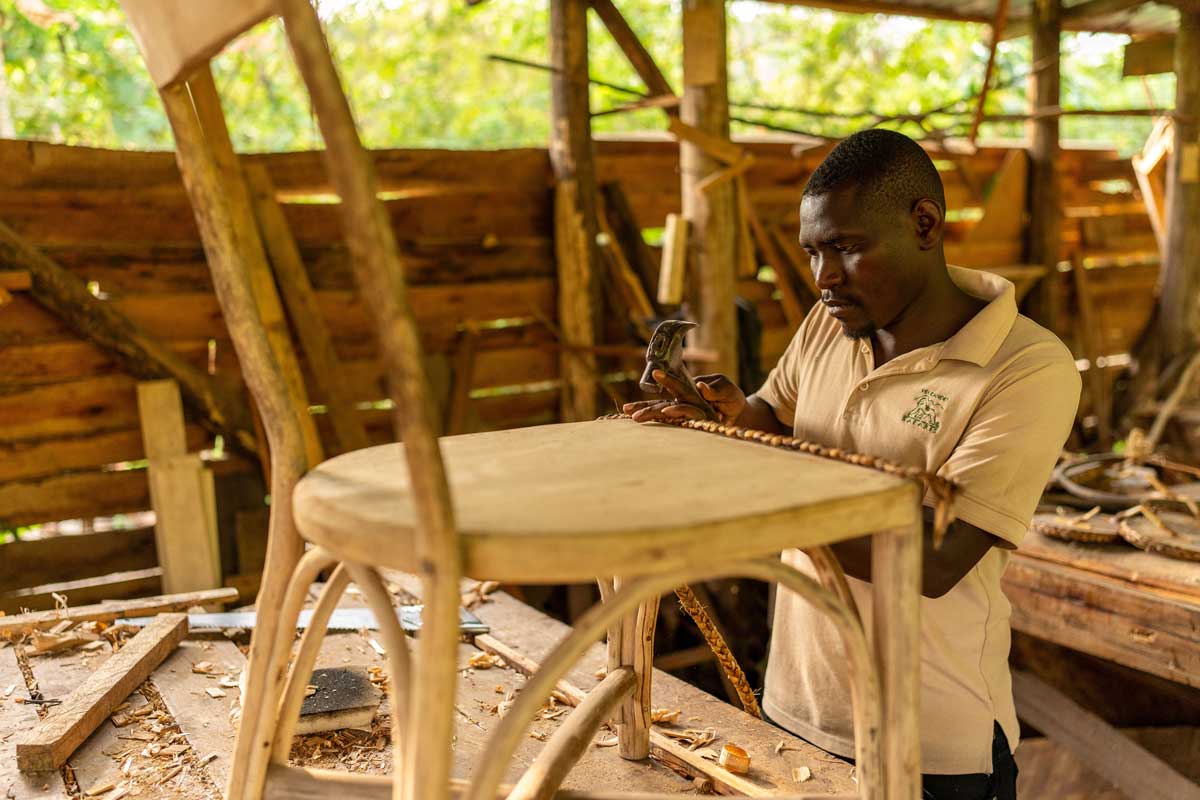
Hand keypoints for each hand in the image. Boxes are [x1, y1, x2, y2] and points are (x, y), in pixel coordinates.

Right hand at [622, 371, 745, 423]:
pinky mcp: (689, 426)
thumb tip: (700, 386)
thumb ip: (716, 388)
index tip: (656, 373)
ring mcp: (685, 415)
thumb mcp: (728, 390)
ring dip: (650, 416)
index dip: (667, 380)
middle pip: (663, 404)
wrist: (739, 414)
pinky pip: (676, 427)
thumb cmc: (732, 398)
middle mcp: (684, 402)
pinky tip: (652, 428)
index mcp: (691, 390)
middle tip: (631, 410)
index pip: (677, 386)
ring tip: (634, 417)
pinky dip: (665, 427)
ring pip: (664, 415)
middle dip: (648, 407)